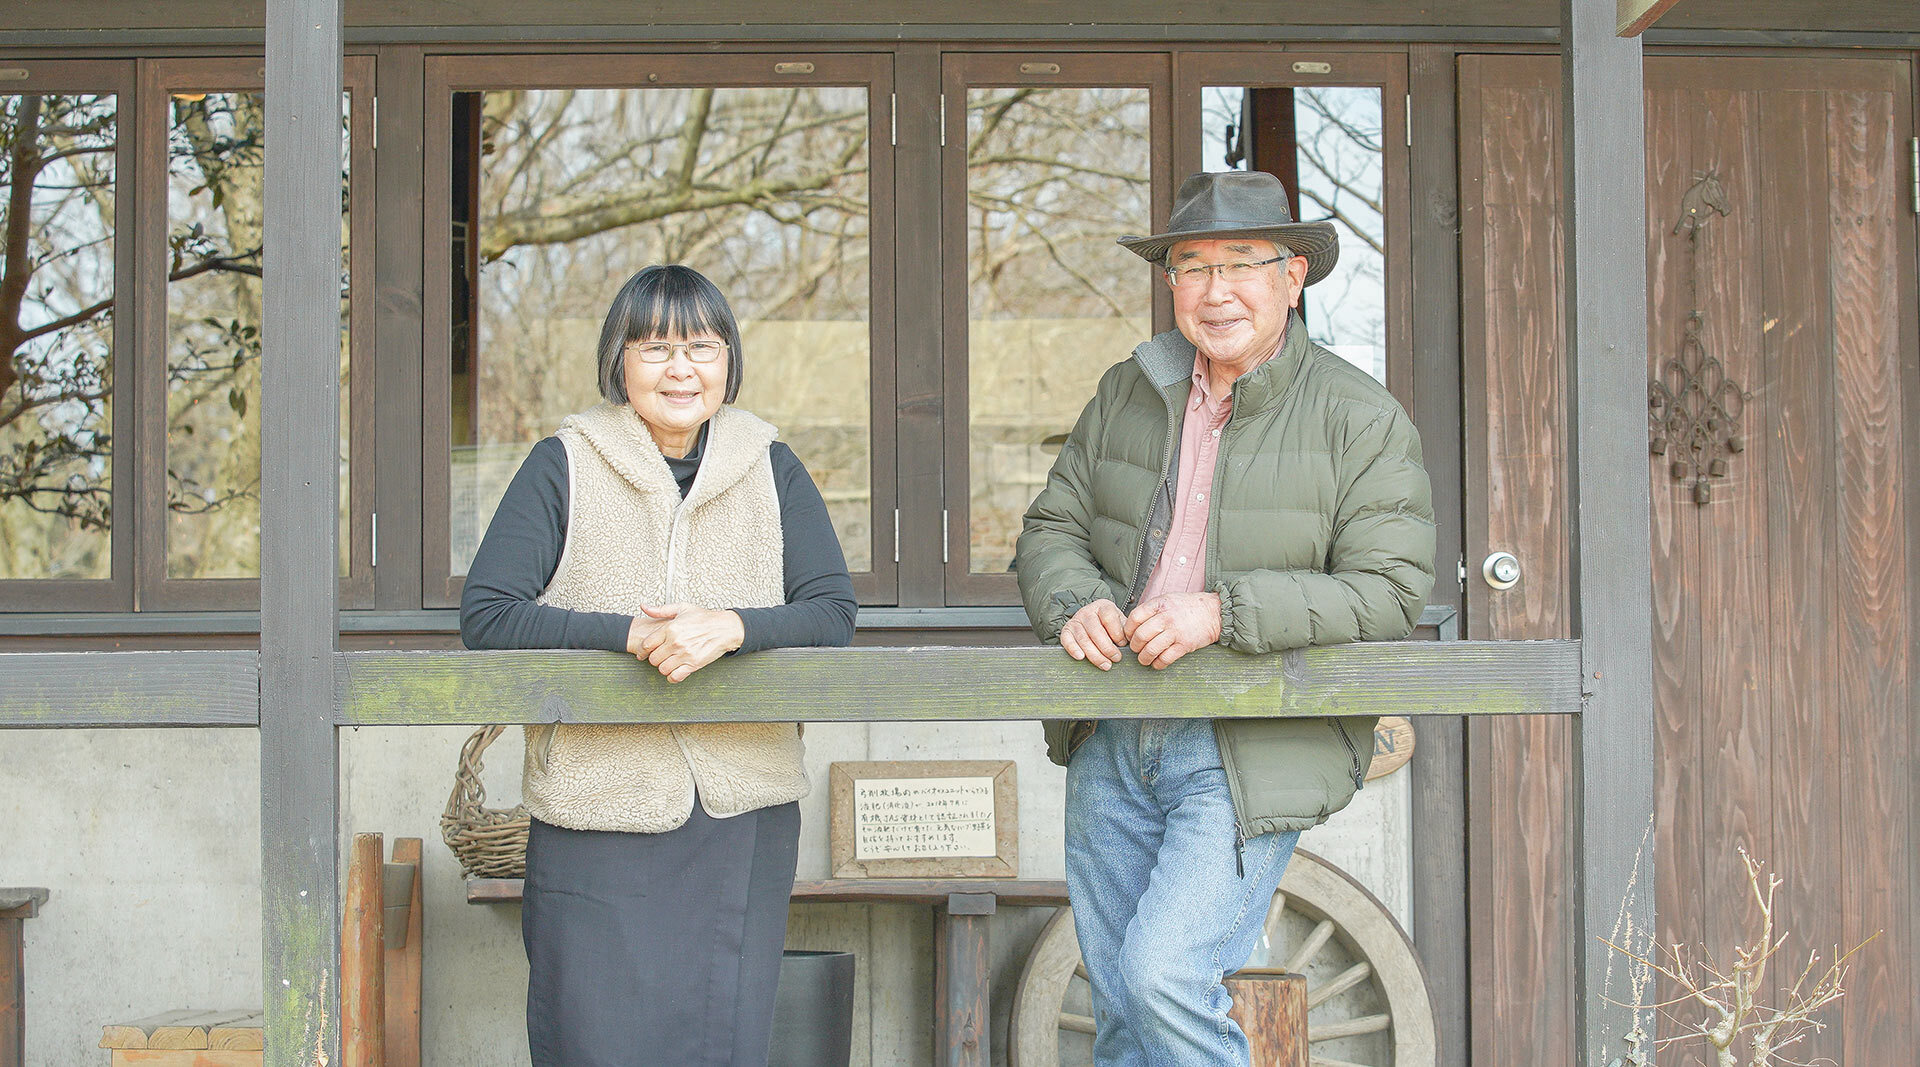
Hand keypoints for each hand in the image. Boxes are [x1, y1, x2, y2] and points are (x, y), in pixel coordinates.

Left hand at [627, 603, 744, 682]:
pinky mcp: (694, 664)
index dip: (642, 651)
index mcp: (670, 628)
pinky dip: (672, 677)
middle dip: (654, 659)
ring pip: (662, 669)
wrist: (725, 628)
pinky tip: (675, 671)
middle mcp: (676, 642)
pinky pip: (675, 677)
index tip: (643, 653)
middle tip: (659, 656)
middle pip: (653, 659)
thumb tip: (644, 607)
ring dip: (663, 667)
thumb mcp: (682, 608)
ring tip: (668, 662)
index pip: (647, 645)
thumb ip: (661, 610)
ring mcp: (685, 654)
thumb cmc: (704, 618)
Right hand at [1059, 599, 1127, 669]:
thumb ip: (1125, 629)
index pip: (1109, 618)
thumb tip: (1130, 641)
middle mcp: (1087, 611)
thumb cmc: (1109, 625)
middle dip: (1107, 648)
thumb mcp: (1120, 622)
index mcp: (1103, 607)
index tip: (1122, 644)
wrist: (1091, 621)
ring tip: (1105, 665)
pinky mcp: (1066, 630)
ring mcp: (1075, 621)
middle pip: (1096, 630)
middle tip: (1116, 658)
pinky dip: (1073, 649)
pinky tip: (1081, 657)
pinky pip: (1067, 640)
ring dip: (1095, 654)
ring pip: (1083, 638)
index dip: (1116, 633)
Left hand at [1123, 592, 1221, 669]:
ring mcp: (1176, 632)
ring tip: (1144, 659)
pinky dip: (1158, 664)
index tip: (1128, 636)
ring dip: (1143, 658)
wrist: (1214, 612)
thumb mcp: (1168, 599)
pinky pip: (1165, 659)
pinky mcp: (1184, 645)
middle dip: (1135, 646)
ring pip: (1150, 650)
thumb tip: (1132, 625)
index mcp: (1160, 604)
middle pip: (1140, 636)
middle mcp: (1166, 618)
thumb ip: (1151, 610)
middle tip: (1136, 649)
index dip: (1128, 630)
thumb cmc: (1188, 607)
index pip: (1135, 618)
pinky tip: (1156, 663)